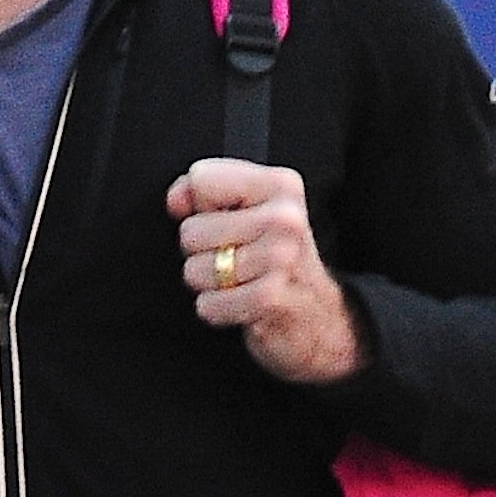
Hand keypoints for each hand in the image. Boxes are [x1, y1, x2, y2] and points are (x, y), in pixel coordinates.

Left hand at [170, 160, 363, 387]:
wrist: (318, 317)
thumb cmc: (275, 260)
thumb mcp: (248, 212)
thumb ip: (203, 193)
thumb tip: (176, 199)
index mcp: (281, 185)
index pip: (202, 179)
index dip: (198, 206)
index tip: (223, 221)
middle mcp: (285, 217)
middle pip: (191, 231)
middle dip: (201, 252)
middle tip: (233, 259)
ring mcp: (281, 258)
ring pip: (195, 270)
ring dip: (208, 284)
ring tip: (238, 281)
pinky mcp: (270, 297)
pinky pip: (209, 305)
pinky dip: (216, 310)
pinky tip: (240, 303)